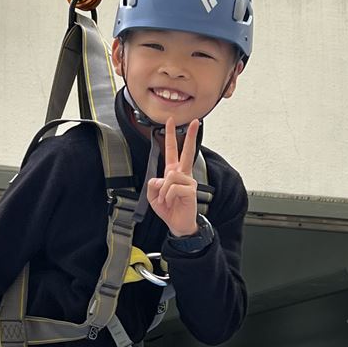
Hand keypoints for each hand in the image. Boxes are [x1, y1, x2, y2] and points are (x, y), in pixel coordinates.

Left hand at [147, 118, 200, 237]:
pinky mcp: (190, 190)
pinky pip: (173, 188)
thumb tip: (163, 178)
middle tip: (195, 122)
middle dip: (191, 136)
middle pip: (187, 151)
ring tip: (166, 200)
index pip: (171, 151)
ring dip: (163, 191)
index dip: (170, 136)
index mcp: (173, 172)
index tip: (171, 122)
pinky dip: (168, 197)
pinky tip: (172, 202)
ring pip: (170, 176)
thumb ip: (153, 183)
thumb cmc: (169, 209)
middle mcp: (183, 174)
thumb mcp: (153, 196)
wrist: (178, 224)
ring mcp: (188, 181)